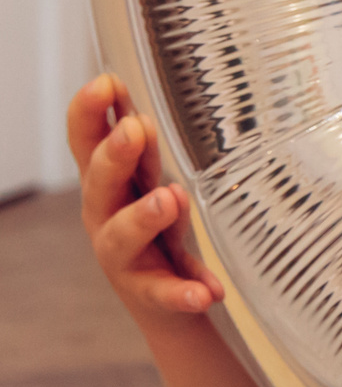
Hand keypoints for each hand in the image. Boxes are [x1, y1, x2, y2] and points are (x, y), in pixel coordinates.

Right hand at [68, 73, 225, 322]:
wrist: (169, 305)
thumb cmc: (158, 229)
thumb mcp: (151, 182)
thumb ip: (147, 147)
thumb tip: (153, 89)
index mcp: (110, 185)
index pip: (88, 142)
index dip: (90, 113)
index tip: (106, 81)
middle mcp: (108, 217)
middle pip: (100, 183)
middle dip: (114, 155)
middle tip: (135, 129)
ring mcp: (127, 258)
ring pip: (122, 236)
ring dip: (144, 216)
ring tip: (169, 199)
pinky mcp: (154, 294)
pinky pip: (167, 293)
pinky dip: (185, 290)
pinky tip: (207, 290)